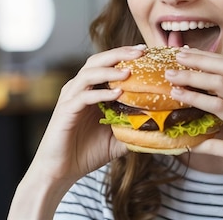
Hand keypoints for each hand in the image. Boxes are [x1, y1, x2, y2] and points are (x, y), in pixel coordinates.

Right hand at [30, 45, 145, 182]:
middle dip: (119, 54)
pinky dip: (101, 92)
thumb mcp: (118, 138)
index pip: (108, 64)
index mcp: (91, 89)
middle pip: (98, 60)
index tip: (146, 51)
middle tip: (140, 51)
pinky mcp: (66, 110)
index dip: (126, 56)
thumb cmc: (87, 152)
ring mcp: (71, 97)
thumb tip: (160, 126)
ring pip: (89, 73)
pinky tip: (117, 93)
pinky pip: (84, 96)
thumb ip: (134, 128)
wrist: (62, 170)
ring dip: (110, 70)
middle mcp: (79, 88)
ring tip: (129, 71)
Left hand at [165, 48, 222, 218]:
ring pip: (218, 103)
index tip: (185, 52)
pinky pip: (216, 145)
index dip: (207, 57)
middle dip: (195, 68)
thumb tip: (215, 98)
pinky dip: (197, 142)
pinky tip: (181, 140)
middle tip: (172, 65)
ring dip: (192, 94)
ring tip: (173, 89)